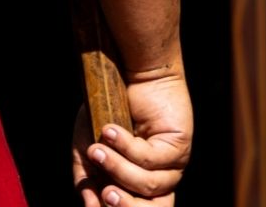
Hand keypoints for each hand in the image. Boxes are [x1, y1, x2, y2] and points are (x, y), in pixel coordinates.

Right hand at [70, 70, 192, 205]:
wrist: (128, 73)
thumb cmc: (108, 109)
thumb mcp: (89, 147)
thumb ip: (87, 177)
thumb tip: (90, 206)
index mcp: (140, 183)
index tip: (95, 199)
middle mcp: (160, 178)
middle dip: (126, 205)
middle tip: (105, 192)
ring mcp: (173, 164)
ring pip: (149, 185)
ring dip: (119, 169)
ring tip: (97, 150)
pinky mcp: (179, 146)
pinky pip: (152, 160)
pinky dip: (127, 147)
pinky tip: (110, 130)